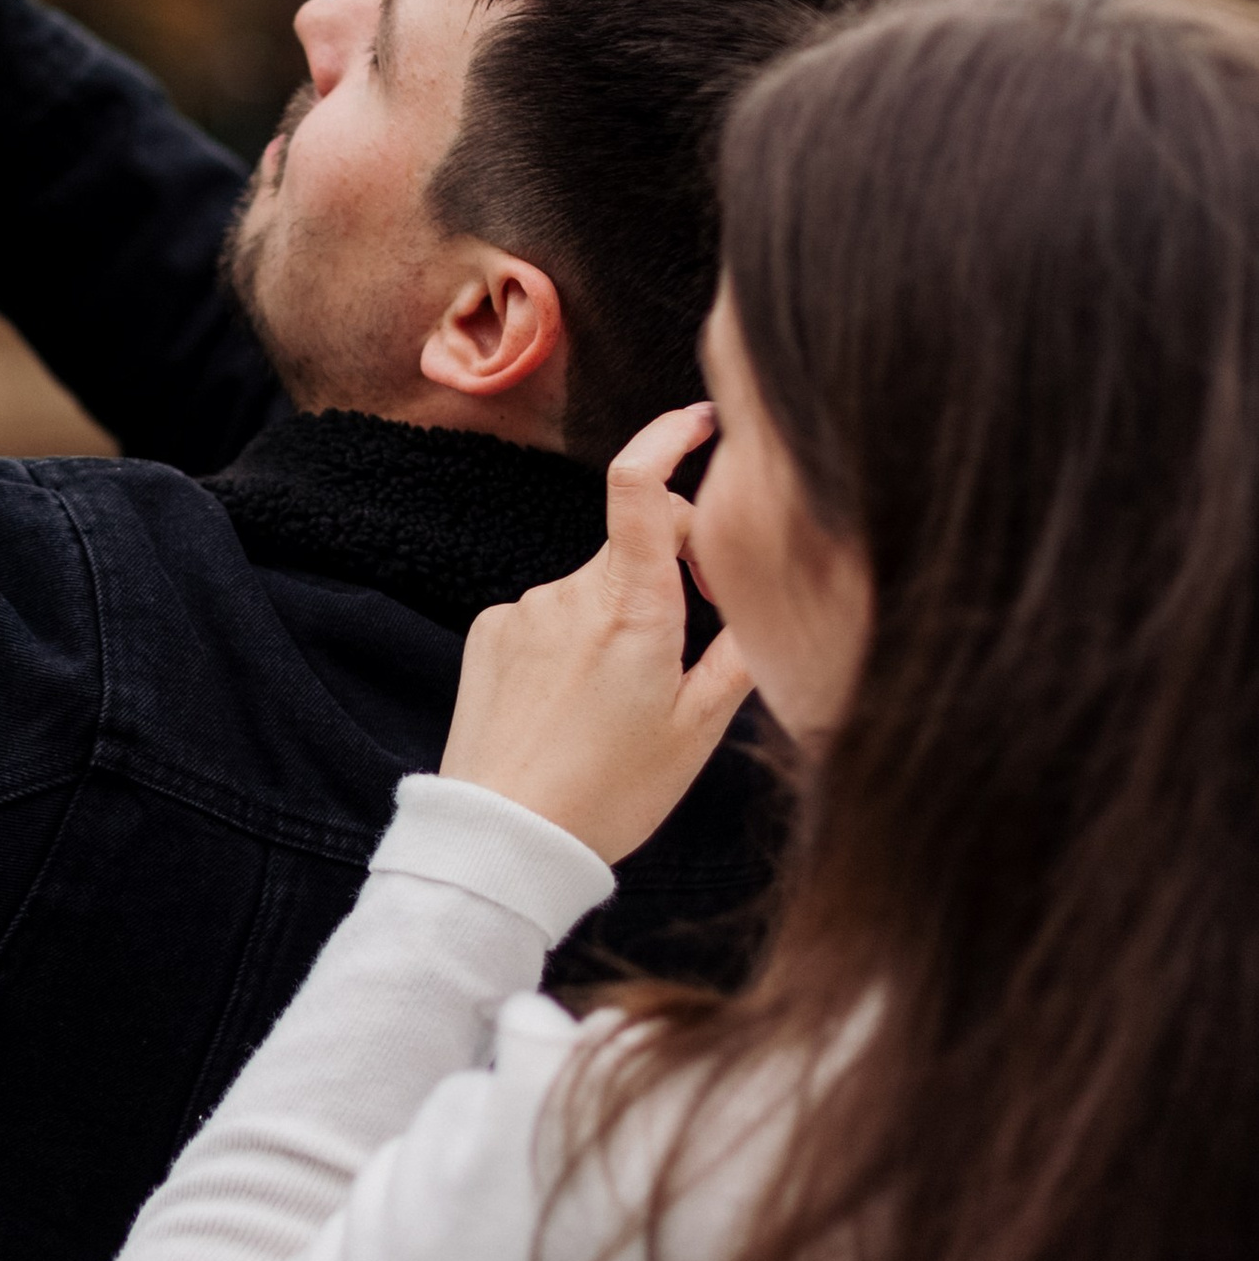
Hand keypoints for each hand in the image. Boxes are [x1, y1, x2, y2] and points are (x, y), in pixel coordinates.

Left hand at [438, 404, 752, 862]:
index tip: (700, 422)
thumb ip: (740, 653)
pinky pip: (549, 616)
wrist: (503, 838)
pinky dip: (572, 641)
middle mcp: (571, 593)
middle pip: (636, 545)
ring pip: (594, 588)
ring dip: (619, 618)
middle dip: (672, 572)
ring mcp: (524, 609)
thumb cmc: (608, 793)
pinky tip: (571, 704)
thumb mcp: (698, 731)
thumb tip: (771, 600)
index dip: (669, 438)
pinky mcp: (490, 631)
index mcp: (633, 609)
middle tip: (690, 646)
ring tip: (618, 703)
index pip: (643, 488)